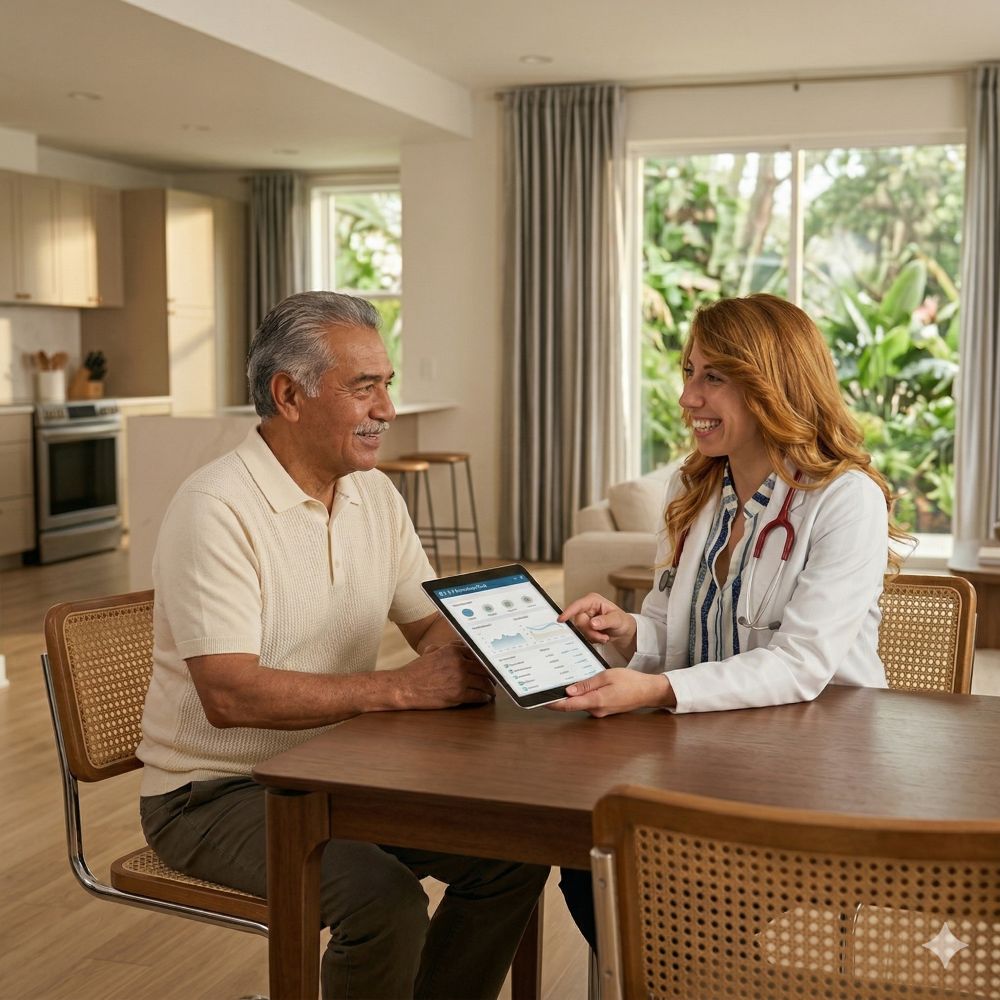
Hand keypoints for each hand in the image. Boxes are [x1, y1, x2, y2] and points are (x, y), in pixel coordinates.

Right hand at [394, 643, 493, 709]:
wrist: (404, 687)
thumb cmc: (416, 671)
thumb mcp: (431, 651)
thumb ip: (447, 647)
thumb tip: (460, 646)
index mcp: (453, 650)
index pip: (477, 653)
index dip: (486, 660)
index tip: (491, 664)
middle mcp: (458, 662)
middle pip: (484, 668)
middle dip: (491, 674)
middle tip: (495, 679)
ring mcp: (459, 679)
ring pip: (484, 682)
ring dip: (490, 688)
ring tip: (492, 690)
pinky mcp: (458, 694)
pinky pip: (478, 696)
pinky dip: (484, 698)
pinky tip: (485, 698)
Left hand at [546, 668, 674, 717]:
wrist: (647, 692)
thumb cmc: (630, 681)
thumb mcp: (607, 676)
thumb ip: (587, 684)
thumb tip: (569, 690)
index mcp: (596, 701)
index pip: (569, 705)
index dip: (553, 704)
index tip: (541, 700)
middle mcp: (596, 710)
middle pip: (572, 705)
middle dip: (559, 697)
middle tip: (547, 686)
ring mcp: (600, 711)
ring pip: (580, 703)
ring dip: (571, 696)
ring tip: (561, 684)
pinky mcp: (603, 709)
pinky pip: (588, 703)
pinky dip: (581, 696)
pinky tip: (580, 687)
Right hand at [558, 593, 637, 657]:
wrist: (623, 631)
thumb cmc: (622, 621)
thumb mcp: (617, 619)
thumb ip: (605, 621)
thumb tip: (592, 623)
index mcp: (593, 601)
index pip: (577, 605)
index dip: (568, 612)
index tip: (561, 619)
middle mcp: (586, 608)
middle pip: (579, 622)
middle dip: (591, 632)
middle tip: (603, 637)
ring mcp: (585, 618)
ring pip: (580, 631)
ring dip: (593, 637)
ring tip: (605, 637)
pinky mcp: (585, 627)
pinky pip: (583, 636)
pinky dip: (593, 639)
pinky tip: (601, 637)